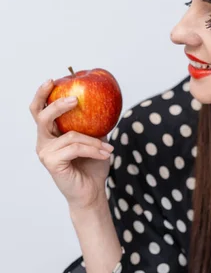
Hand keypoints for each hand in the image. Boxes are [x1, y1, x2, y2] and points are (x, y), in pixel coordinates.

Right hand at [29, 79, 114, 209]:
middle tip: (75, 99)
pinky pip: (75, 148)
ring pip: (70, 135)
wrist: (92, 192)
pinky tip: (105, 154)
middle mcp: (43, 142)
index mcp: (50, 134)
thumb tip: (104, 101)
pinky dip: (93, 149)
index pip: (39, 110)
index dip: (42, 94)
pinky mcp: (51, 163)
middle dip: (57, 104)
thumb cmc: (92, 166)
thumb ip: (93, 123)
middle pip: (42, 116)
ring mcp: (45, 153)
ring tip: (107, 148)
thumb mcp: (95, 140)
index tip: (52, 81)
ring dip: (93, 140)